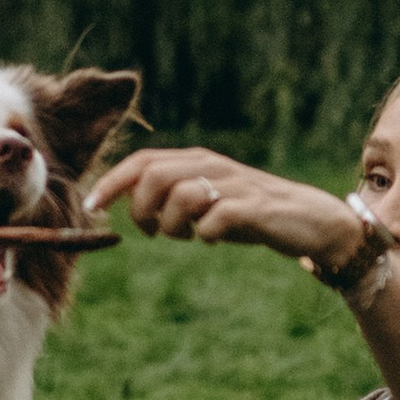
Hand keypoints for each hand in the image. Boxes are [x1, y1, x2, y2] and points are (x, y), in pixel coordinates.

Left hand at [89, 144, 365, 274]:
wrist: (308, 221)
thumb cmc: (249, 214)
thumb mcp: (205, 202)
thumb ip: (168, 198)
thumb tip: (122, 205)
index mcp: (196, 161)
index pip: (143, 160)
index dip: (112, 183)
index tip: (91, 208)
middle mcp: (212, 166)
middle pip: (154, 176)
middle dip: (141, 208)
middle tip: (152, 231)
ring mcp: (234, 185)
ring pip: (180, 196)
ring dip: (172, 226)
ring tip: (186, 236)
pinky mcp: (254, 208)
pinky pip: (214, 220)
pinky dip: (205, 235)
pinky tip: (213, 239)